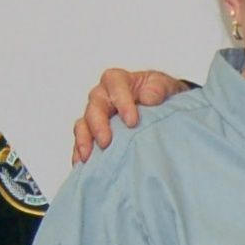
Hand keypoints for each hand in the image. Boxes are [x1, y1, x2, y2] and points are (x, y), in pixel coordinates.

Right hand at [72, 67, 188, 163]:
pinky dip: (80, 152)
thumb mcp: (163, 84)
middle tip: (106, 142)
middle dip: (98, 125)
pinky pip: (82, 141)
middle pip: (94, 107)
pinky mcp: (92, 132)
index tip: (132, 121)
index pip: (115, 86)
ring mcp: (94, 115)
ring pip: (83, 124)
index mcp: (118, 80)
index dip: (121, 102)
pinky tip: (83, 164)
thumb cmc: (157, 92)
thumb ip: (158, 88)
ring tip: (88, 157)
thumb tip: (148, 98)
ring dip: (84, 140)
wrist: (158, 105)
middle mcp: (102, 96)